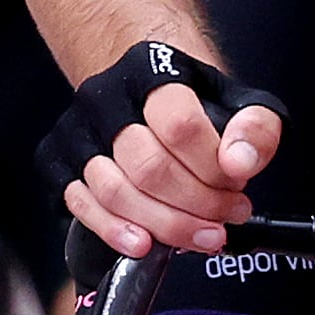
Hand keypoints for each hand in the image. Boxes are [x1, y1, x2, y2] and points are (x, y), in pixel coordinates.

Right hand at [49, 41, 280, 257]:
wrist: (139, 83)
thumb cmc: (188, 95)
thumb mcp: (237, 97)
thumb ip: (255, 127)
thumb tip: (240, 163)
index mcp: (149, 71)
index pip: (179, 126)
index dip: (213, 167)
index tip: (237, 183)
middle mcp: (104, 98)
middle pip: (148, 167)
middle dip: (196, 204)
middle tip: (226, 216)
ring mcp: (77, 130)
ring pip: (114, 190)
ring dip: (164, 224)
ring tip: (202, 234)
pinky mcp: (59, 158)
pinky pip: (79, 202)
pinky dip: (112, 229)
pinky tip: (144, 243)